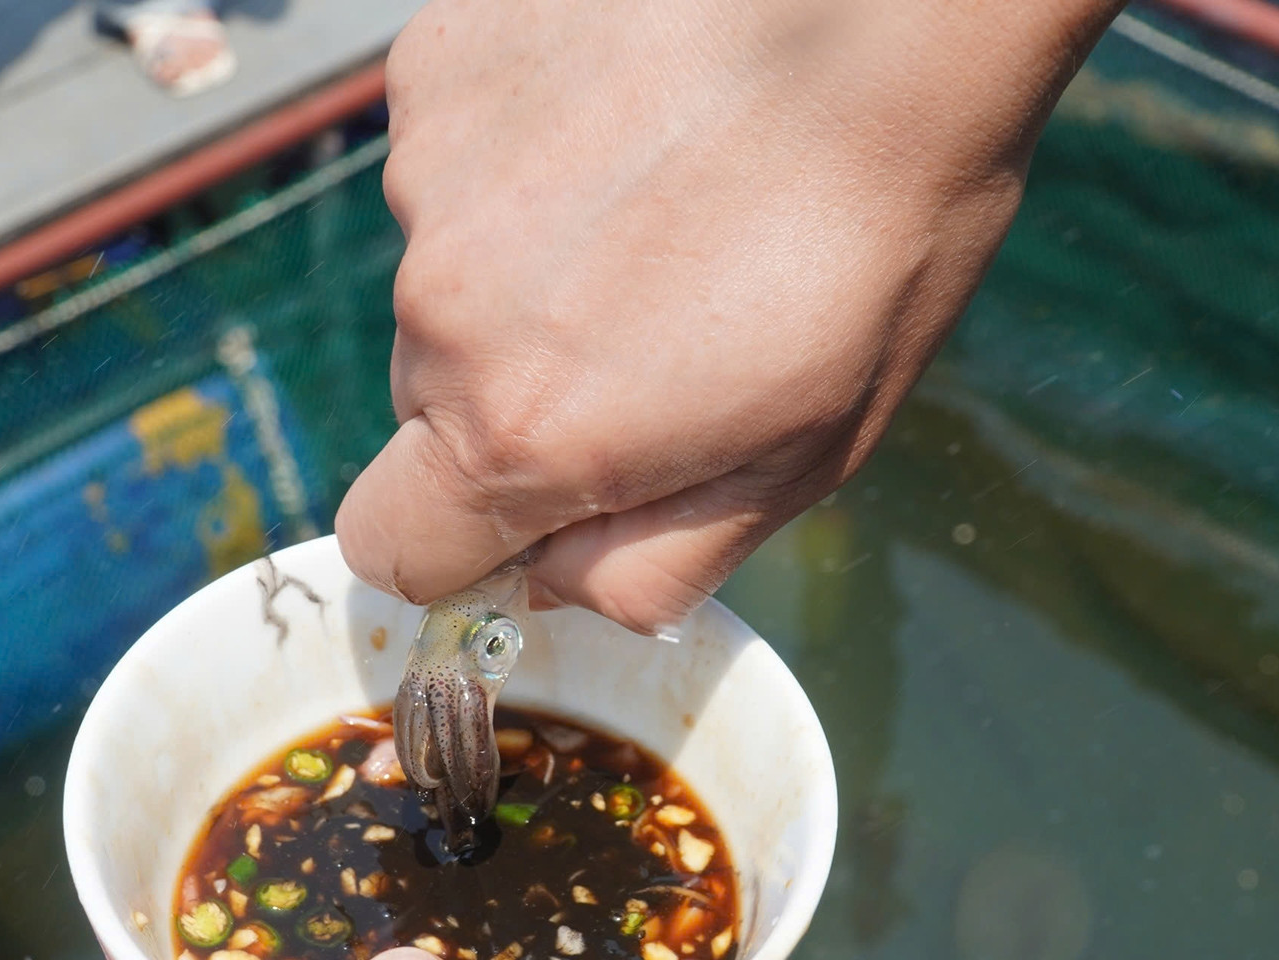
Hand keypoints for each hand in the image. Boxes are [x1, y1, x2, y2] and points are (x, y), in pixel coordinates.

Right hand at [336, 0, 1122, 633]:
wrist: (887, 11)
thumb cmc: (877, 237)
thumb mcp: (804, 462)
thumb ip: (653, 562)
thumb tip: (553, 584)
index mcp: (520, 435)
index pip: (391, 552)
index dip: (461, 548)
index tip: (537, 506)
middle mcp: (441, 312)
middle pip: (428, 408)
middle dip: (515, 397)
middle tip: (652, 329)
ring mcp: (429, 178)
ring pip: (447, 277)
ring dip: (526, 268)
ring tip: (660, 204)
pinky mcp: (439, 68)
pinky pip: (455, 161)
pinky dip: (524, 160)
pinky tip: (628, 122)